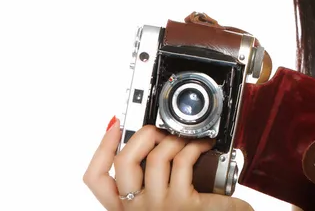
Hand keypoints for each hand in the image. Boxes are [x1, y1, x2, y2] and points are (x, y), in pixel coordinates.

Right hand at [83, 117, 253, 210]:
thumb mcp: (163, 198)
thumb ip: (151, 178)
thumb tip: (150, 142)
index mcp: (127, 206)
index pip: (96, 178)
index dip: (101, 147)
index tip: (115, 126)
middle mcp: (137, 209)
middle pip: (122, 161)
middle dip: (142, 134)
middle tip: (160, 130)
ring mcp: (159, 206)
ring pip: (156, 157)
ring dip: (174, 139)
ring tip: (187, 138)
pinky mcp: (183, 203)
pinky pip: (183, 161)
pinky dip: (195, 146)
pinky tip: (204, 145)